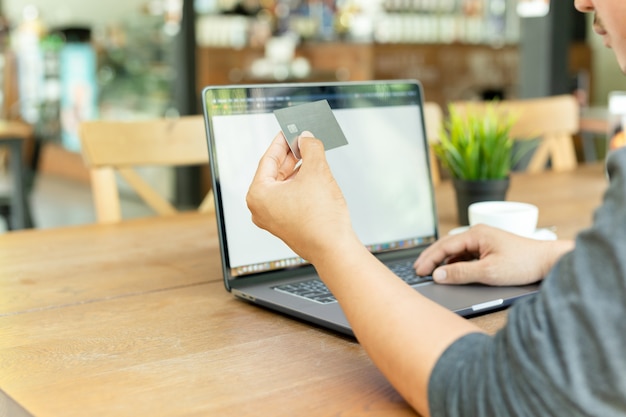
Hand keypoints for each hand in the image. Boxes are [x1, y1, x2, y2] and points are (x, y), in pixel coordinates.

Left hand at [246, 131, 357, 263]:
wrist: (334, 249)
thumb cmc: (321, 217)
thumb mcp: (316, 171)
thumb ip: (310, 148)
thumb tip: (307, 137)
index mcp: (258, 194)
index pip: (268, 159)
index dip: (283, 141)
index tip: (291, 130)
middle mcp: (260, 209)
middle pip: (275, 173)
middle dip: (292, 155)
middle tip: (304, 140)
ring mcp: (272, 220)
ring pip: (283, 186)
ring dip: (298, 170)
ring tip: (313, 155)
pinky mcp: (285, 226)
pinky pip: (289, 199)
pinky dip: (299, 186)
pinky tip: (314, 177)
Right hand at [413, 224, 574, 285]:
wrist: (548, 262)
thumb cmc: (523, 263)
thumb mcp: (489, 272)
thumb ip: (461, 273)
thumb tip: (438, 275)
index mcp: (476, 234)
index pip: (444, 246)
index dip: (429, 259)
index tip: (419, 271)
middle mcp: (478, 234)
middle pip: (447, 246)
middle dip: (431, 258)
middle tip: (418, 271)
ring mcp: (484, 241)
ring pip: (456, 251)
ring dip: (443, 262)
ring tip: (431, 273)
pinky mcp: (489, 249)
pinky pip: (466, 255)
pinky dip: (455, 264)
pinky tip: (451, 272)